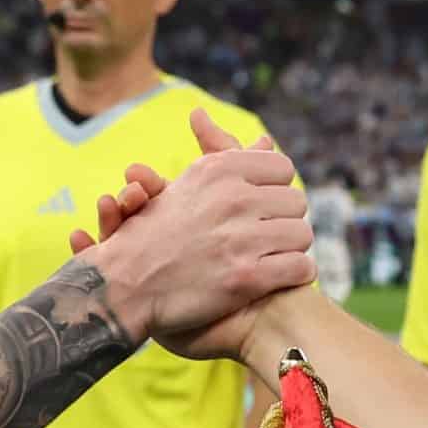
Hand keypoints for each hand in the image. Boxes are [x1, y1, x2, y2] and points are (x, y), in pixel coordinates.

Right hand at [68, 114, 312, 348]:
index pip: (282, 168)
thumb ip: (229, 159)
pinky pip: (301, 268)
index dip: (274, 190)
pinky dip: (294, 276)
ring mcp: (240, 239)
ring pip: (303, 235)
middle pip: (297, 201)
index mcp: (218, 170)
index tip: (260, 207)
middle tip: (264, 235)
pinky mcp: (247, 278)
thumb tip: (267, 140)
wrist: (124, 287)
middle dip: (283, 220)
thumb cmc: (155, 235)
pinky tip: (275, 278)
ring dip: (289, 249)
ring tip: (268, 257)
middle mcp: (232, 198)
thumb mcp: (188, 184)